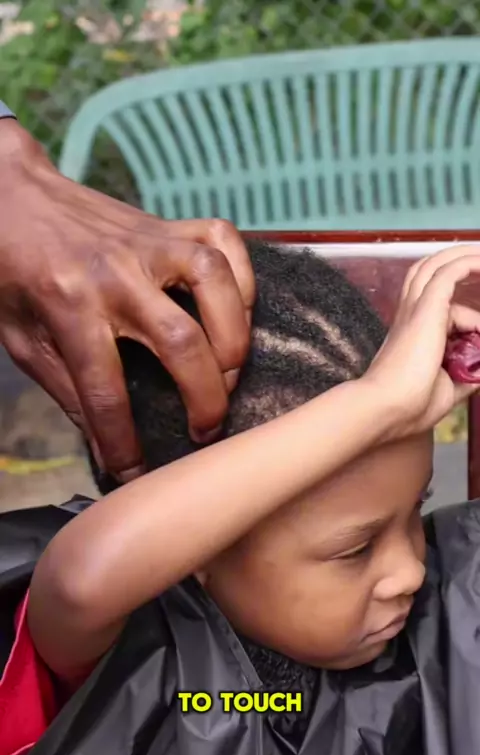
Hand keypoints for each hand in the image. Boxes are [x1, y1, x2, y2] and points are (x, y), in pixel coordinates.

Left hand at [0, 122, 254, 481]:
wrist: (9, 195)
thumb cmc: (10, 271)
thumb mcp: (20, 338)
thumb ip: (66, 388)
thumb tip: (105, 443)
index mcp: (67, 304)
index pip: (103, 390)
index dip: (122, 443)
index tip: (135, 474)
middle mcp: (114, 272)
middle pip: (180, 340)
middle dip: (205, 398)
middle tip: (206, 430)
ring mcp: (148, 242)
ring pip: (213, 282)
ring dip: (234, 336)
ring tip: (232, 372)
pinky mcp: (168, 224)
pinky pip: (223, 240)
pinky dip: (242, 276)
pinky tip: (238, 311)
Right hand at [364, 244, 479, 438]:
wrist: (388, 408)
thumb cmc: (410, 407)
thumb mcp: (448, 390)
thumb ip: (466, 375)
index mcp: (411, 334)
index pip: (440, 309)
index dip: (470, 320)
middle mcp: (409, 316)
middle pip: (428, 271)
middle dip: (455, 261)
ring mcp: (415, 309)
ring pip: (437, 265)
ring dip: (463, 257)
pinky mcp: (427, 308)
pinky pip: (450, 273)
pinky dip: (469, 264)